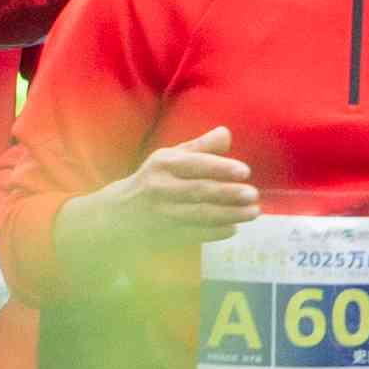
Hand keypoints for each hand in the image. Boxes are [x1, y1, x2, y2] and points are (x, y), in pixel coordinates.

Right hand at [84, 127, 260, 245]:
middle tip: (253, 195)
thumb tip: (226, 133)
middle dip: (229, 194)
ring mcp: (161, 214)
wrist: (116, 215)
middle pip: (199, 191)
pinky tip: (233, 228)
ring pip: (199, 215)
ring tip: (253, 212)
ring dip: (229, 215)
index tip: (245, 172)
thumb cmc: (152, 180)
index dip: (221, 168)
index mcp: (163, 164)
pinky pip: (194, 235)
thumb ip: (200, 147)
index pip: (195, 164)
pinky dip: (215, 233)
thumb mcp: (169, 158)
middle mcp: (160, 187)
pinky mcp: (163, 235)